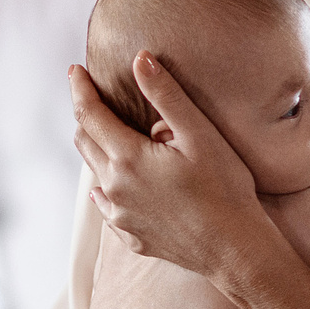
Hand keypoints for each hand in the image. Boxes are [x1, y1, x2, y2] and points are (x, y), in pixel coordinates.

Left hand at [68, 56, 265, 278]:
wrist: (234, 249)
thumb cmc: (224, 188)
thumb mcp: (199, 134)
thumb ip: (166, 95)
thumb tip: (139, 59)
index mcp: (127, 158)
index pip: (89, 114)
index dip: (80, 88)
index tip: (74, 70)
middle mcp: (114, 188)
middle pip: (85, 143)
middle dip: (85, 116)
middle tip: (90, 98)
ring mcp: (120, 216)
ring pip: (95, 174)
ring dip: (97, 151)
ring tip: (108, 136)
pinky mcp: (131, 236)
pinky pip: (107, 207)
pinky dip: (108, 188)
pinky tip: (115, 187)